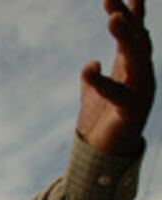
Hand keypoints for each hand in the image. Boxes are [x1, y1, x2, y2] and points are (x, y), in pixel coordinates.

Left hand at [77, 0, 154, 154]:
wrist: (106, 153)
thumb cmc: (102, 121)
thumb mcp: (96, 92)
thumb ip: (94, 75)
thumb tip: (92, 63)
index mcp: (132, 68)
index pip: (134, 34)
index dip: (130, 12)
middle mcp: (141, 76)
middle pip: (137, 40)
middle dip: (126, 19)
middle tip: (110, 0)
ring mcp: (141, 92)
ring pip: (138, 59)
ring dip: (126, 37)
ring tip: (112, 18)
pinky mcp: (131, 111)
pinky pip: (119, 93)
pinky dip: (103, 81)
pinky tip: (90, 67)